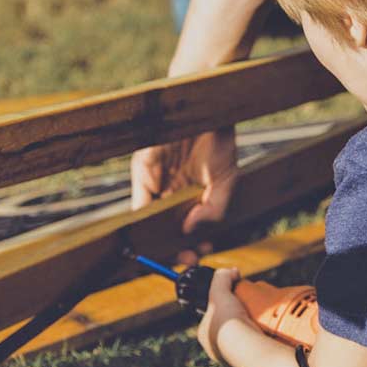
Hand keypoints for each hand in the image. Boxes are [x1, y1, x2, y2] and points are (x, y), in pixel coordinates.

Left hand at [130, 127, 237, 261]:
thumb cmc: (218, 138)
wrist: (206, 106)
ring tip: (173, 253)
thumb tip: (193, 230)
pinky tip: (155, 235)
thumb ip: (214, 208)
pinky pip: (139, 204)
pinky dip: (143, 223)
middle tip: (186, 260)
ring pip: (153, 222)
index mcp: (195, 194)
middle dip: (176, 249)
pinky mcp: (142, 173)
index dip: (194, 245)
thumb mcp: (226, 179)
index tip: (200, 256)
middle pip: (170, 229)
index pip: (191, 228)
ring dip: (159, 242)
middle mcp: (175, 192)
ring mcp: (158, 184)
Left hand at [198, 268, 255, 363]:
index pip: (213, 316)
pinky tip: (269, 326)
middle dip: (241, 315)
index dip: (223, 305)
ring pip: (244, 336)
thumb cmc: (228, 323)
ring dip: (254, 325)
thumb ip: (221, 278)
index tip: (234, 297)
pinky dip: (264, 335)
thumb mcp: (220, 293)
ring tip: (263, 314)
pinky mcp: (252, 360)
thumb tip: (231, 271)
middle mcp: (218, 349)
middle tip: (250, 306)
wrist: (247, 348)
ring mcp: (235, 357)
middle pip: (231, 326)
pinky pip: (258, 344)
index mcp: (205, 337)